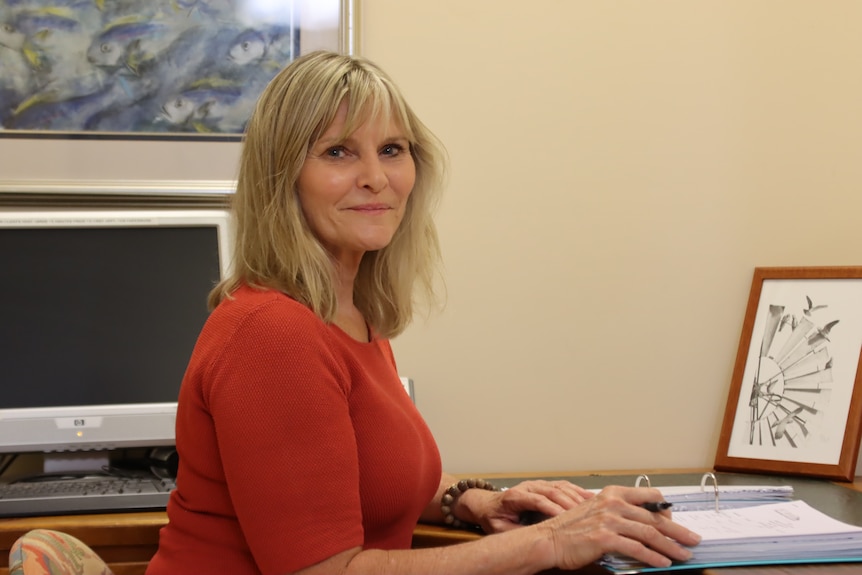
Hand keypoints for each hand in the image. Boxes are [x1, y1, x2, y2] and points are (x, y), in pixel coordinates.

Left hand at [462, 479, 594, 533]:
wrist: (487, 504)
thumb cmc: (494, 517)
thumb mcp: (499, 528)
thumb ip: (515, 532)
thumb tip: (531, 539)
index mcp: (515, 496)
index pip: (537, 500)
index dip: (552, 509)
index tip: (565, 519)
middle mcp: (527, 486)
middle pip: (552, 491)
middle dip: (568, 503)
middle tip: (584, 516)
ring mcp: (537, 484)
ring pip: (559, 487)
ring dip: (575, 496)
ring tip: (591, 508)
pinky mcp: (544, 485)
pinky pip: (563, 485)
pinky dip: (577, 491)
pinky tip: (589, 497)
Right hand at [536, 485, 700, 569]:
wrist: (549, 539)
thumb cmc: (571, 528)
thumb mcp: (597, 511)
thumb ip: (619, 513)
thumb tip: (643, 524)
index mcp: (612, 494)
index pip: (649, 497)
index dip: (666, 511)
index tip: (677, 521)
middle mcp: (613, 504)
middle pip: (654, 518)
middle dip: (678, 531)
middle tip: (693, 539)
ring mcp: (609, 520)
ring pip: (649, 534)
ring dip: (671, 546)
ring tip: (683, 555)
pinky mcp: (605, 538)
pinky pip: (637, 549)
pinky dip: (653, 557)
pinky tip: (663, 563)